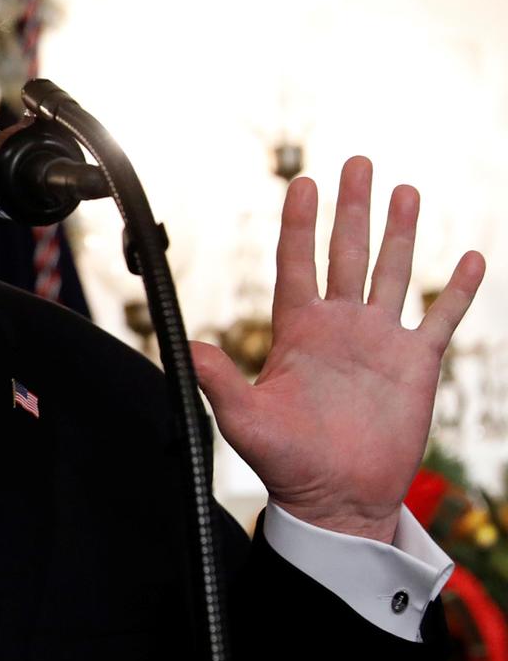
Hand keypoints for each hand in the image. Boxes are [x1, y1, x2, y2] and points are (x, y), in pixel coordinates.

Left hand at [191, 156, 485, 542]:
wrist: (336, 498)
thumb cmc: (286, 462)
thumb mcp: (245, 419)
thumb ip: (219, 381)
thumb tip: (190, 349)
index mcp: (297, 330)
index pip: (297, 262)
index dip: (300, 222)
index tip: (303, 181)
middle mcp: (339, 325)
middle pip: (345, 252)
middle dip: (352, 208)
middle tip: (358, 162)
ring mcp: (379, 340)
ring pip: (391, 272)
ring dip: (399, 232)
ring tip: (405, 190)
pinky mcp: (415, 364)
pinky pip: (441, 317)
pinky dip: (458, 289)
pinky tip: (471, 258)